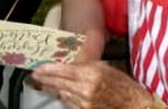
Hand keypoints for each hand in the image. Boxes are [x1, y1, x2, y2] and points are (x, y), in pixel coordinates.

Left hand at [32, 61, 153, 108]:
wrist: (131, 102)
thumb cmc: (121, 83)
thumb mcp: (104, 67)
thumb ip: (85, 66)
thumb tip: (69, 65)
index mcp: (91, 73)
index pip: (64, 71)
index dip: (49, 70)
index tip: (39, 68)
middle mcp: (85, 88)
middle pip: (59, 83)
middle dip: (46, 79)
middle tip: (35, 76)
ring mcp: (84, 101)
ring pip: (62, 93)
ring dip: (53, 88)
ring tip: (45, 84)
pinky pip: (69, 102)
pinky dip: (64, 96)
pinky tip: (60, 93)